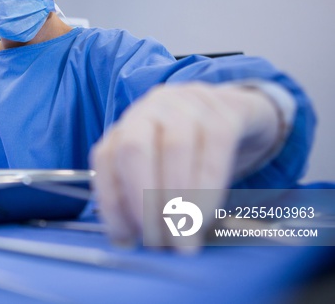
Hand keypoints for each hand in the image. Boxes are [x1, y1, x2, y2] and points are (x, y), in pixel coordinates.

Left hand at [90, 82, 280, 250]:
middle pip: (134, 149)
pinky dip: (207, 188)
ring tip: (183, 238)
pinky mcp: (227, 112)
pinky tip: (205, 216)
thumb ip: (143, 197)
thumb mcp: (163, 167)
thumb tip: (128, 240)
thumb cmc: (195, 150)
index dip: (110, 201)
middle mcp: (152, 110)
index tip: (124, 238)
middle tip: (155, 239)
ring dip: (177, 202)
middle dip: (140, 199)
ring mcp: (188, 106)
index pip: (106, 158)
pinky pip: (215, 149)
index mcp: (128, 126)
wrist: (241, 112)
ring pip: (175, 149)